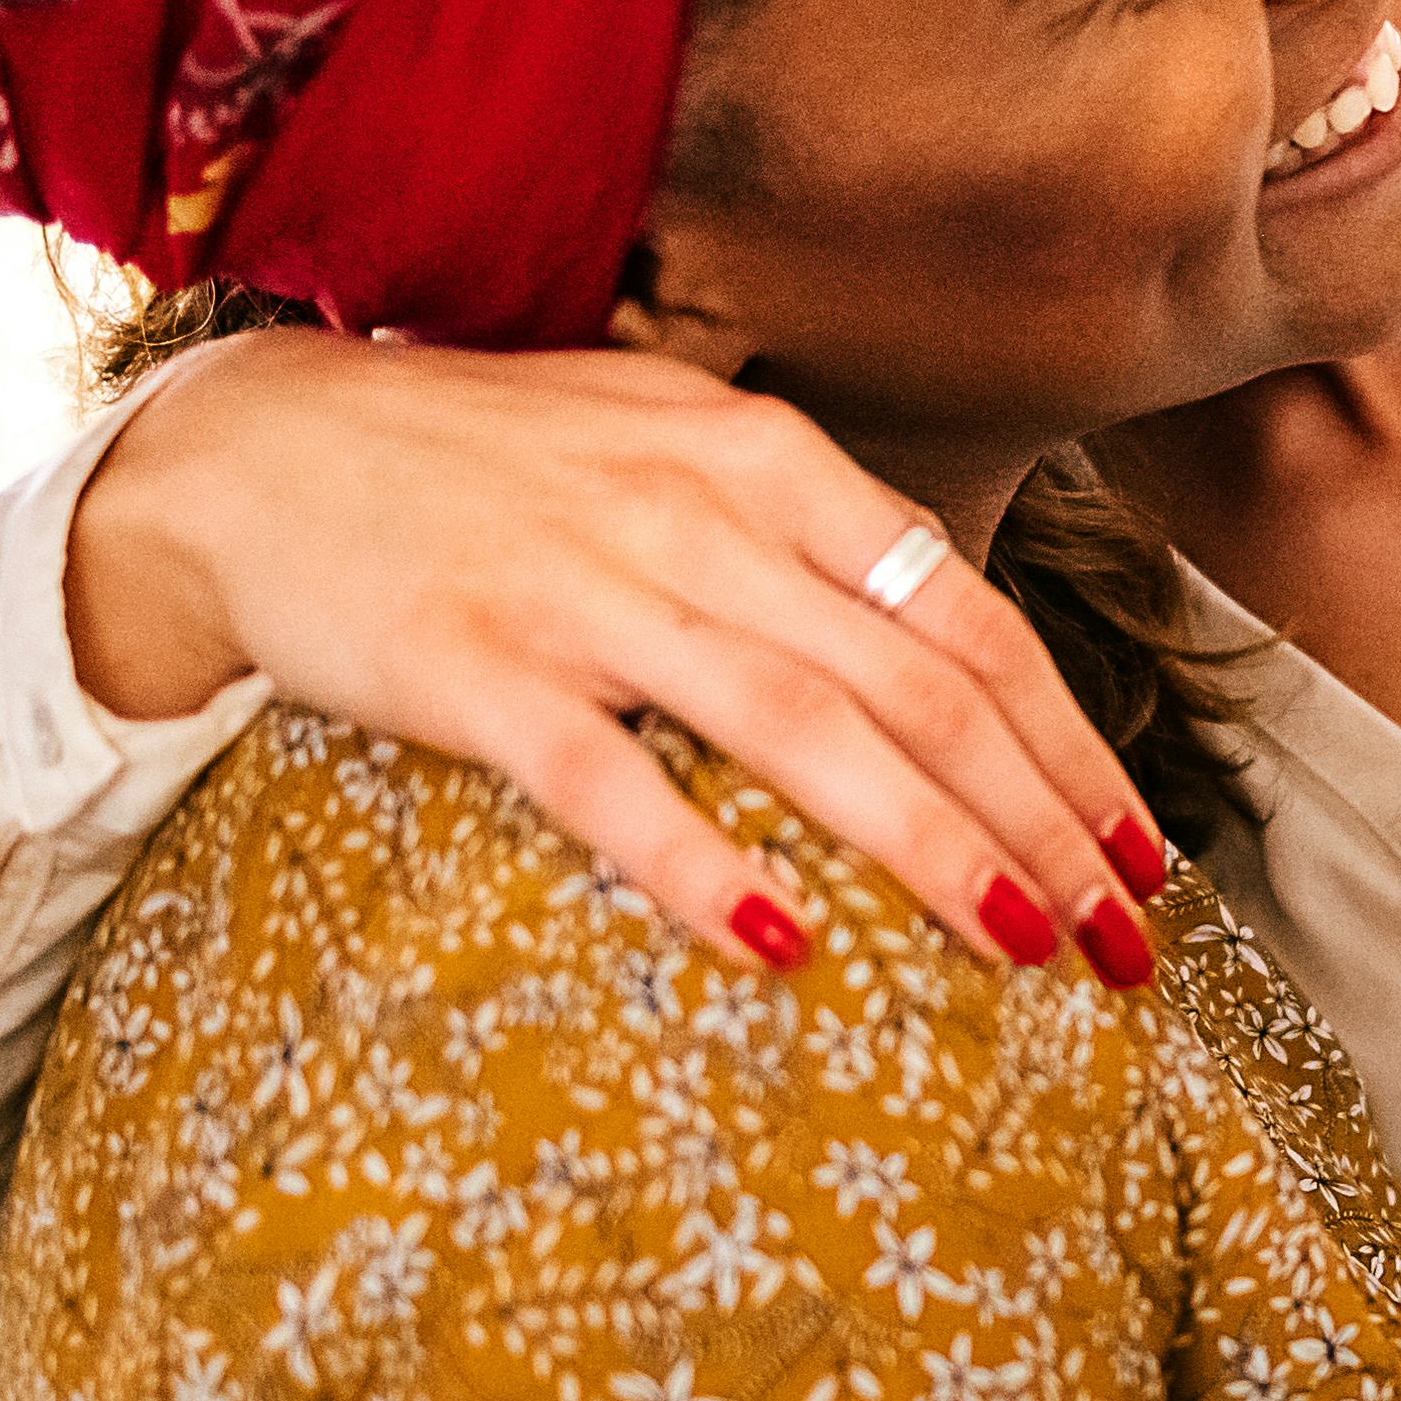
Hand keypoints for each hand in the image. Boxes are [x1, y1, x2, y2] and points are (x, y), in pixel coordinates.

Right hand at [64, 329, 1164, 980]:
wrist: (255, 452)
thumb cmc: (487, 468)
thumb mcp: (670, 451)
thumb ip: (806, 537)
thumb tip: (949, 647)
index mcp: (766, 461)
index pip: (969, 618)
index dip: (1073, 744)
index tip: (1146, 851)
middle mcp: (699, 516)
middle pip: (921, 687)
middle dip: (1044, 823)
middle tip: (1127, 945)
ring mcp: (588, 590)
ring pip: (806, 730)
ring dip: (933, 847)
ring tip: (1025, 950)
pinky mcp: (477, 669)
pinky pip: (612, 782)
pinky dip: (704, 865)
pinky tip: (786, 949)